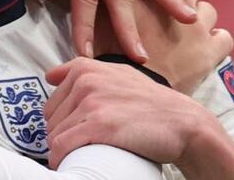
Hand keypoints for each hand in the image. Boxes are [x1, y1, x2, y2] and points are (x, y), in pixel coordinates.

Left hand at [43, 57, 218, 168]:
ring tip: (76, 155)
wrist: (183, 122)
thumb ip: (87, 71)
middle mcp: (86, 82)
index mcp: (86, 68)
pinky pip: (62, 145)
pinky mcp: (98, 126)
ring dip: (61, 149)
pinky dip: (60, 158)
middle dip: (61, 134)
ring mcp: (91, 103)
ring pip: (55, 133)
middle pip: (51, 118)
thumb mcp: (119, 74)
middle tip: (77, 145)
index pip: (52, 99)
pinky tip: (66, 164)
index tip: (70, 130)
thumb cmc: (152, 102)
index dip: (60, 119)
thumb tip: (50, 76)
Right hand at [93, 0, 233, 94]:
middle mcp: (177, 2)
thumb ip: (105, 4)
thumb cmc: (106, 54)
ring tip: (190, 33)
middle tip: (172, 15)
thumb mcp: (97, 20)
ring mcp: (196, 27)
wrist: (128, 85)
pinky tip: (209, 47)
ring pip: (208, 11)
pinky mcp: (209, 51)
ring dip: (200, 19)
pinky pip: (225, 39)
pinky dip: (218, 41)